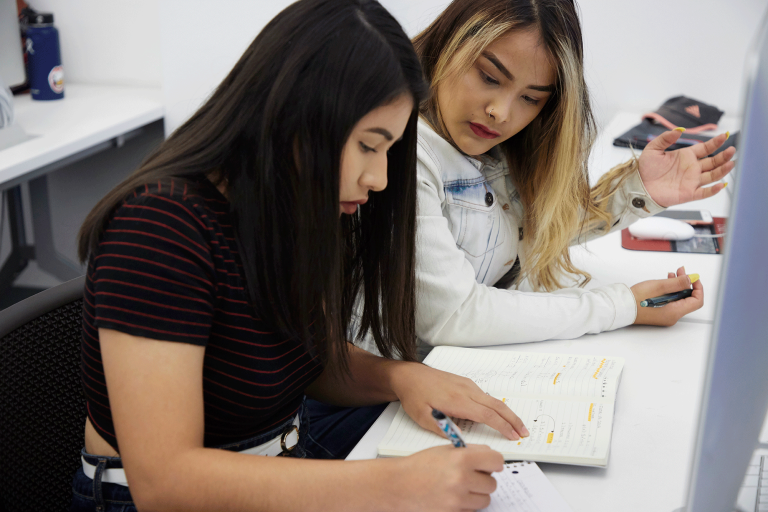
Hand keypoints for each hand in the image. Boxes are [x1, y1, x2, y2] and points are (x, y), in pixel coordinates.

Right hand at [389, 444, 503, 511]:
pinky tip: (452, 496)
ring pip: (485, 500)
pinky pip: (472, 510)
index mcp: (461, 458)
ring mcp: (457, 499)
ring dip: (476, 494)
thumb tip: (491, 456)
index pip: (496, 461)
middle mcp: (461, 479)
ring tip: (460, 487)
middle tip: (470, 475)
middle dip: (483, 479)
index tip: (490, 464)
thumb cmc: (419, 466)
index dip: (494, 462)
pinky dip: (466, 505)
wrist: (398, 485)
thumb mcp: (445, 450)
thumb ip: (469, 452)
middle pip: (492, 483)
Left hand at [390, 362, 528, 439]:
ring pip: (493, 400)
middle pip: (497, 406)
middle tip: (524, 432)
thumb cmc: (414, 395)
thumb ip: (442, 429)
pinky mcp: (465, 382)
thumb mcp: (422, 417)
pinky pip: (485, 395)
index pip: (487, 415)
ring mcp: (466, 385)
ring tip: (516, 426)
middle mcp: (466, 390)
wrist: (408, 375)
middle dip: (513, 420)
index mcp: (457, 400)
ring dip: (506, 413)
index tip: (514, 436)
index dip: (503, 427)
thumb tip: (461, 439)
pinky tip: (499, 414)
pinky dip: (496, 406)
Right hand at [631, 266, 702, 325]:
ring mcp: (666, 315)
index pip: (696, 301)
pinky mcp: (660, 313)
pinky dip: (671, 291)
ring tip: (673, 274)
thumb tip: (690, 279)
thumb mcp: (658, 287)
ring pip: (679, 299)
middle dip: (686, 283)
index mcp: (674, 312)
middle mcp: (672, 316)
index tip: (693, 277)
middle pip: (688, 299)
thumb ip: (677, 282)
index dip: (698, 287)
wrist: (620, 306)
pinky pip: (671, 301)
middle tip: (681, 271)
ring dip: (678, 286)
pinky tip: (666, 282)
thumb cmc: (635, 299)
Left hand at [637, 130, 734, 206]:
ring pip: (712, 175)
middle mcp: (692, 168)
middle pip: (713, 162)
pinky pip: (704, 192)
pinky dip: (713, 190)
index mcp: (686, 156)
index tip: (724, 136)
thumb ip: (665, 138)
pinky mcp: (689, 193)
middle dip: (723, 156)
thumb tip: (679, 129)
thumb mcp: (653, 149)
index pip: (706, 148)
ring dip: (722, 170)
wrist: (638, 186)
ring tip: (731, 163)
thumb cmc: (645, 169)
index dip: (716, 143)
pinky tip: (721, 185)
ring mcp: (692, 181)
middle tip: (732, 150)